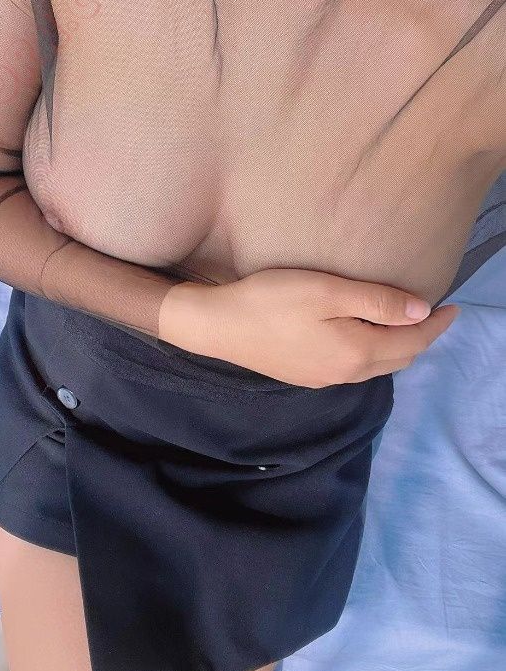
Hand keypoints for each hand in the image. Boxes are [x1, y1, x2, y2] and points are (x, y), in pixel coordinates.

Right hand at [158, 268, 460, 387]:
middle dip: (421, 339)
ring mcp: (323, 379)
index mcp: (357, 352)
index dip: (437, 325)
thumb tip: (422, 311)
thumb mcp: (327, 291)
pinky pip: (355, 368)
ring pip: (377, 367)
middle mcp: (345, 373)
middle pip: (398, 360)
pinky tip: (365, 337)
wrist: (217, 327)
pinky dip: (373, 353)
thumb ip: (378, 301)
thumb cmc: (270, 301)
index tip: (453, 306)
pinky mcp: (305, 376)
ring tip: (405, 323)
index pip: (413, 342)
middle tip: (433, 314)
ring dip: (398, 348)